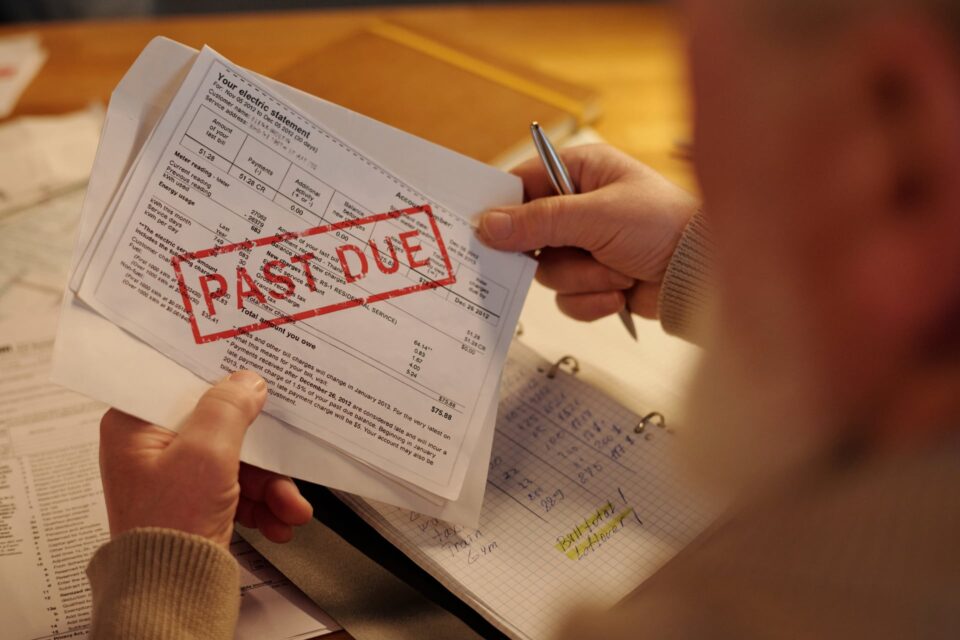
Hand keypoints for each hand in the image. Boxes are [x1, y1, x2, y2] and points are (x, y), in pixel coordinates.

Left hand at [99, 371, 312, 547]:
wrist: (171, 595)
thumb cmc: (168, 528)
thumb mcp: (205, 455)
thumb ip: (228, 408)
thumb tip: (247, 382)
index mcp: (135, 426)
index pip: (185, 384)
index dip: (223, 380)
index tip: (256, 378)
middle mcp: (151, 447)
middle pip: (220, 425)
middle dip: (262, 453)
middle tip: (285, 459)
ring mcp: (175, 476)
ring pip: (236, 459)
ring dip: (270, 484)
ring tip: (290, 506)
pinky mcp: (195, 501)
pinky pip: (237, 487)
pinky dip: (262, 503)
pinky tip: (280, 518)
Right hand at [476, 144, 697, 320]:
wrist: (701, 274)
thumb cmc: (663, 226)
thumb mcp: (597, 217)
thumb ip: (540, 221)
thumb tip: (487, 224)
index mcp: (580, 172)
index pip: (521, 185)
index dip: (502, 210)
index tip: (484, 232)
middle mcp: (578, 206)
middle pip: (528, 236)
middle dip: (555, 254)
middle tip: (569, 254)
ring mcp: (585, 245)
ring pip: (548, 272)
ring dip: (583, 278)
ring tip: (617, 271)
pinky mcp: (594, 280)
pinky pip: (567, 298)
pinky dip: (592, 300)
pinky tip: (620, 292)